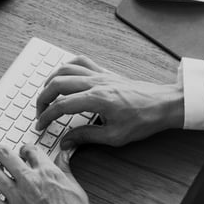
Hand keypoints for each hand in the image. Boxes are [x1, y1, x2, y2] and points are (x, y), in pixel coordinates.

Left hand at [0, 144, 95, 203]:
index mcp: (47, 173)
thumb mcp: (76, 189)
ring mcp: (16, 197)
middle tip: (1, 155)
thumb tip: (64, 155)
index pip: (29, 149)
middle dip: (1, 152)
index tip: (22, 154)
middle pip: (5, 154)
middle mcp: (29, 181)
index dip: (24, 150)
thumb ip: (65, 169)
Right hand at [36, 55, 183, 148]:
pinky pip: (81, 62)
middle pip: (57, 84)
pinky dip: (68, 66)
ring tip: (46, 95)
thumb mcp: (114, 136)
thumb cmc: (144, 120)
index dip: (46, 117)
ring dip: (51, 81)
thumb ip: (86, 137)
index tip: (40, 126)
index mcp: (96, 99)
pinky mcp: (106, 73)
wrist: (164, 104)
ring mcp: (100, 75)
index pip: (61, 106)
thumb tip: (66, 142)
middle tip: (39, 113)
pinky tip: (64, 75)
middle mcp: (95, 83)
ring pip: (66, 69)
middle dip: (43, 98)